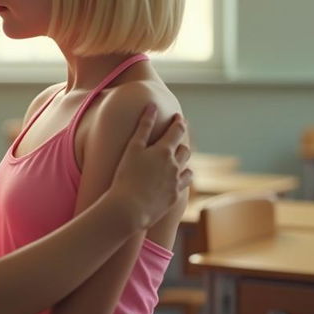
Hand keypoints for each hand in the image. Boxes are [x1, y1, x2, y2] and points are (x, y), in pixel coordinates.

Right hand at [107, 106, 191, 228]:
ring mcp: (176, 182)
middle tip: (178, 137)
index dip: (179, 122)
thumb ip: (144, 126)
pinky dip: (182, 177)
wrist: (129, 207)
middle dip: (182, 142)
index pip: (177, 131)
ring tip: (179, 158)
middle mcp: (174, 165)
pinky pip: (184, 183)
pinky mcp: (174, 196)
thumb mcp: (133, 148)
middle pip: (184, 149)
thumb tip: (152, 105)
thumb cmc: (126, 175)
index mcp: (164, 151)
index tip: (179, 117)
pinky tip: (178, 178)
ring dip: (183, 161)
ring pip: (187, 167)